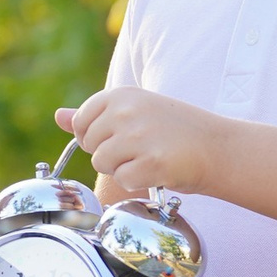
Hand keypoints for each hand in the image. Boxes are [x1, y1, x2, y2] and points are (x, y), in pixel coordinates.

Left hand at [56, 89, 229, 196]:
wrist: (218, 147)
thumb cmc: (174, 131)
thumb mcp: (134, 111)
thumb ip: (95, 115)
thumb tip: (58, 117)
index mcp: (120, 94)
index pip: (81, 122)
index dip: (96, 137)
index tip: (121, 136)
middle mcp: (126, 111)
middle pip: (90, 146)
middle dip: (111, 154)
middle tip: (142, 148)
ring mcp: (137, 137)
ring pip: (103, 164)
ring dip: (124, 168)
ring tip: (150, 157)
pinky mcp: (150, 163)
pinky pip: (123, 181)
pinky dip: (138, 182)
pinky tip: (158, 170)